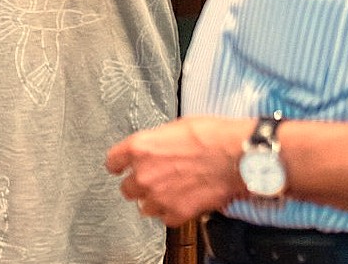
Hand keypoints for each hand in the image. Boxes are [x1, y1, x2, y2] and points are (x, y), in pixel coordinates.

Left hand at [105, 117, 250, 225]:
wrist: (235, 157)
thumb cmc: (211, 136)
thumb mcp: (175, 128)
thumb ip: (156, 142)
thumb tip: (154, 148)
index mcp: (140, 147)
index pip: (112, 162)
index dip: (119, 165)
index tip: (121, 167)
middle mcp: (144, 173)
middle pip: (126, 188)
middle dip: (138, 184)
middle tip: (153, 179)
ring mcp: (159, 195)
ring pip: (144, 206)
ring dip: (154, 200)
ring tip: (170, 191)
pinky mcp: (176, 212)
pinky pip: (165, 218)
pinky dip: (173, 212)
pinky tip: (183, 201)